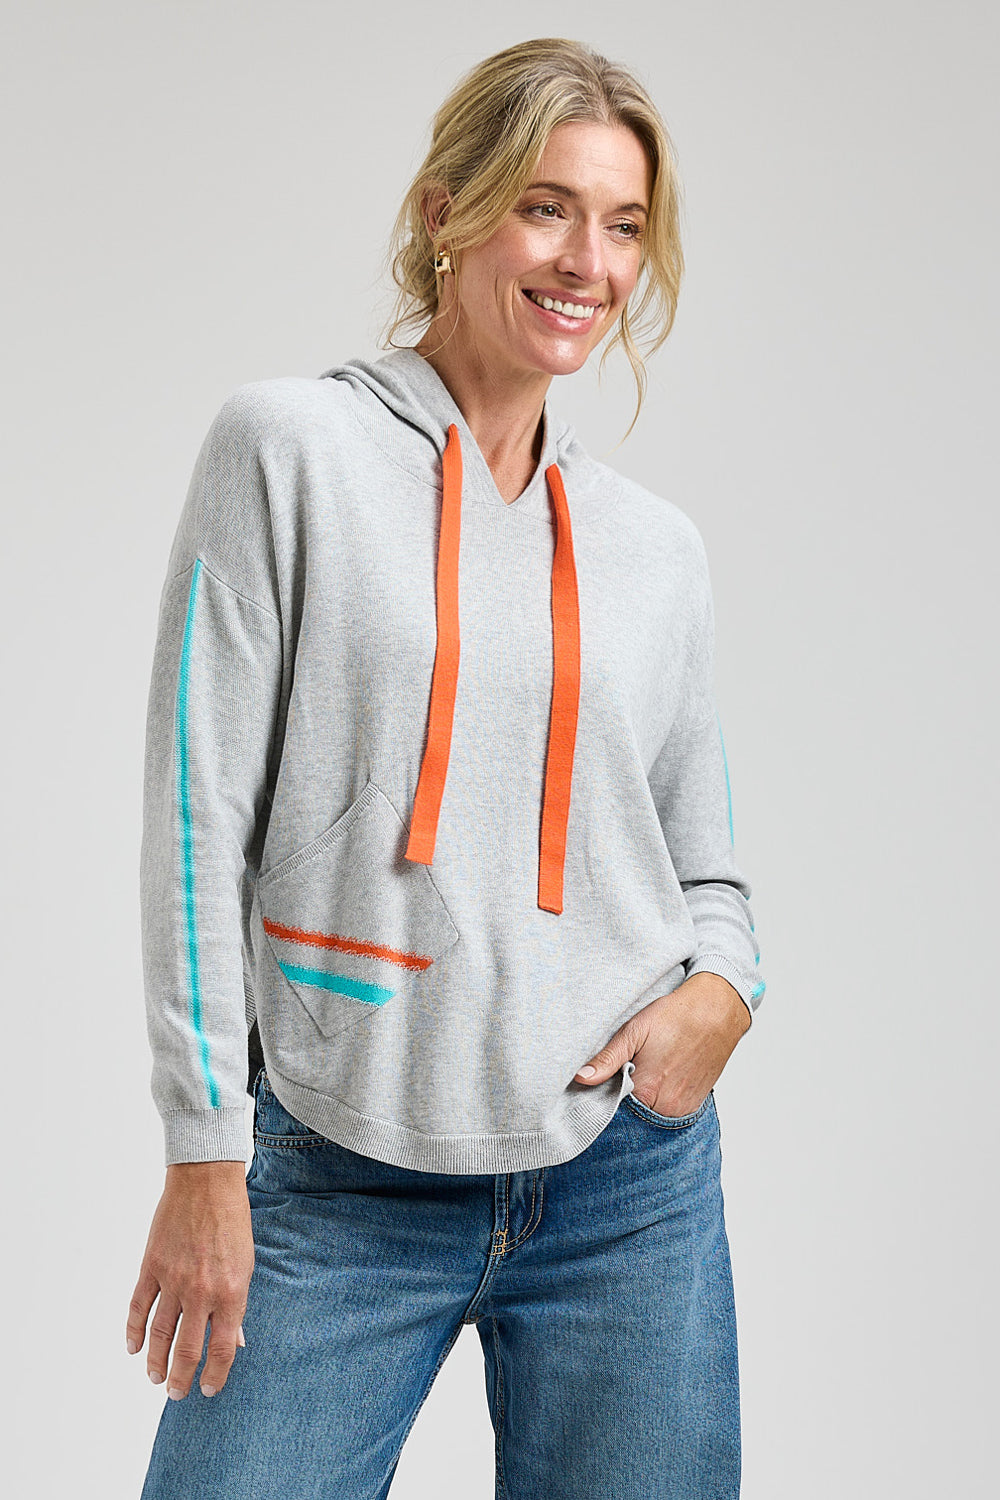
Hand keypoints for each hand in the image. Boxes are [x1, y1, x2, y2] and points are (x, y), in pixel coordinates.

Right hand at [126, 1161, 254, 1399]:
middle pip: (187, 1350)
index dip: (215, 1376)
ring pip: (159, 1335)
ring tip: (155, 1378)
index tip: (209, 1390)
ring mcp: (173, 1280)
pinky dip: (134, 1331)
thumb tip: (235, 1341)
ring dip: (155, 1362)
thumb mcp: (246, 1264)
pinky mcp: (151, 1266)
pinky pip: (139, 1307)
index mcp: (231, 1293)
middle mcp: (201, 1292)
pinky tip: (133, 1348)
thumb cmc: (232, 1221)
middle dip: (181, 1379)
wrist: (207, 1182)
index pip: (221, 1350)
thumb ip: (236, 1305)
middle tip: (176, 1394)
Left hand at [574, 972, 751, 1115]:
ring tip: (645, 1073)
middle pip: (632, 1114)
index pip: (612, 1109)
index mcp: (646, 1092)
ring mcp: (683, 1110)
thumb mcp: (634, 1032)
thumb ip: (607, 1059)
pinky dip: (659, 1101)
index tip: (602, 1082)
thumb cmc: (676, 1017)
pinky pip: (669, 1113)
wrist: (717, 1012)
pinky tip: (660, 1079)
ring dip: (642, 1102)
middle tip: (626, 1073)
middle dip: (622, 1100)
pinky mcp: (695, 1106)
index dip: (603, 1096)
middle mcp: (666, 1108)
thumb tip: (581, 1078)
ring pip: (650, 1115)